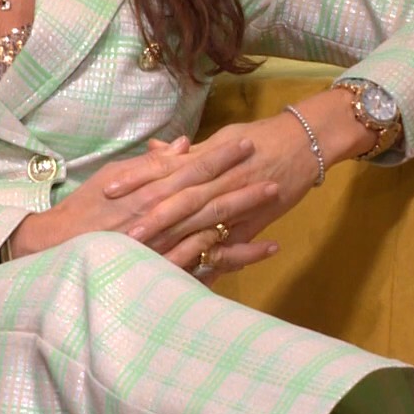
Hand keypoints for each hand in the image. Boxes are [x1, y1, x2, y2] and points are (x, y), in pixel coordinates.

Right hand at [6, 137, 280, 275]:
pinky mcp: (170, 266)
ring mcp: (168, 242)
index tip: (245, 143)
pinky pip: (212, 259)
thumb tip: (180, 146)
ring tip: (275, 196)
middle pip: (210, 193)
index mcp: (149, 189)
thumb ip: (149, 164)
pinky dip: (241, 253)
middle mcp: (162, 213)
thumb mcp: (113, 176)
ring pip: (215, 223)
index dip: (220, 155)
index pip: (191, 167)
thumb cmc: (86, 210)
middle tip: (273, 168)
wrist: (61, 250)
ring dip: (246, 209)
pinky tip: (266, 247)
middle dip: (242, 179)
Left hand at [120, 90, 369, 249]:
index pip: (163, 169)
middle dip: (151, 217)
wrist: (305, 141)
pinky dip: (215, 260)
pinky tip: (195, 276)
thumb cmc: (257, 137)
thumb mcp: (218, 139)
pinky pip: (232, 246)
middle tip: (122, 233)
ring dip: (177, 242)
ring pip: (202, 225)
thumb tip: (153, 150)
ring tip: (152, 257)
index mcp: (205, 160)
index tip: (108, 189)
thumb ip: (184, 154)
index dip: (136, 179)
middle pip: (179, 201)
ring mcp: (238, 205)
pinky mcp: (255, 223)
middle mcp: (218, 182)